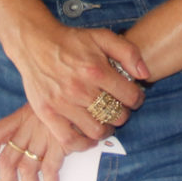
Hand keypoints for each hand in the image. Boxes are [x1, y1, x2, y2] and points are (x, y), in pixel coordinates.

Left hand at [0, 103, 78, 180]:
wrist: (91, 96)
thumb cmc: (67, 106)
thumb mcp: (44, 110)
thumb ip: (34, 130)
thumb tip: (25, 161)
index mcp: (20, 116)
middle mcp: (29, 125)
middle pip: (8, 160)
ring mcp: (44, 134)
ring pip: (28, 169)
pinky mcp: (62, 141)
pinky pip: (51, 170)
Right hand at [6, 20, 148, 146]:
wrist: (36, 43)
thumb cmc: (71, 41)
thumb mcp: (103, 36)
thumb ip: (129, 52)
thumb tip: (145, 74)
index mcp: (96, 70)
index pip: (130, 96)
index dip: (137, 99)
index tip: (134, 98)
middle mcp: (80, 89)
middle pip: (115, 115)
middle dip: (123, 114)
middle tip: (119, 109)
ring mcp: (63, 103)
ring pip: (96, 130)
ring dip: (106, 130)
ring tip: (106, 123)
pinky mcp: (47, 113)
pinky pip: (69, 139)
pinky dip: (83, 144)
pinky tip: (89, 137)